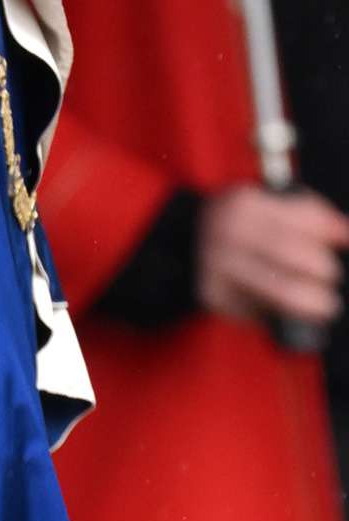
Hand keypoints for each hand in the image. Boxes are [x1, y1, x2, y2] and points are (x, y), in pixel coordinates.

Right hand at [197, 183, 348, 326]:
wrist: (187, 242)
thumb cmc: (243, 225)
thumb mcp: (270, 207)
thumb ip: (311, 216)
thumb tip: (345, 234)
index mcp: (245, 204)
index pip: (303, 219)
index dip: (330, 232)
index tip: (342, 242)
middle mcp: (228, 233)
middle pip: (293, 255)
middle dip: (323, 270)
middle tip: (330, 277)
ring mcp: (218, 266)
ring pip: (281, 291)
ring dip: (313, 303)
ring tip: (325, 306)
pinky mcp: (214, 296)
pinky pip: (259, 312)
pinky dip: (281, 316)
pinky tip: (289, 313)